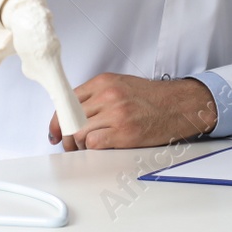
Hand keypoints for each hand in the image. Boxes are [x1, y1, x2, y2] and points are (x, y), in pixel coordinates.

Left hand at [45, 73, 216, 149]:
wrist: (177, 105)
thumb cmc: (150, 98)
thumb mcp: (119, 86)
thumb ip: (95, 96)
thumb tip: (71, 114)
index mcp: (103, 82)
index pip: (66, 100)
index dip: (56, 120)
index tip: (54, 132)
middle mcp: (107, 95)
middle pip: (69, 118)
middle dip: (66, 136)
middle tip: (69, 145)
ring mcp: (116, 113)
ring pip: (79, 133)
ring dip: (78, 145)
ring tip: (85, 148)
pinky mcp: (124, 132)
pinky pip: (94, 144)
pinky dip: (92, 149)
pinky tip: (99, 148)